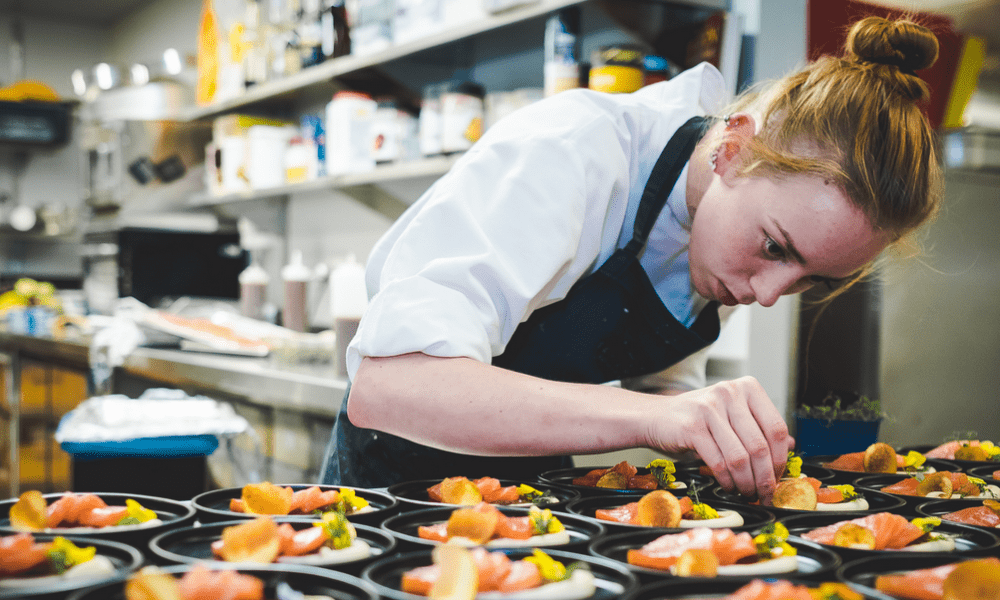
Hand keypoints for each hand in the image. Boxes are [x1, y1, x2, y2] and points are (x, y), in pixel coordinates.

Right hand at [649, 376, 793, 504]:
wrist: (655, 417)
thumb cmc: (699, 420)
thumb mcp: (732, 417)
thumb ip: (759, 428)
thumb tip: (792, 446)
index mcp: (747, 388)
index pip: (777, 428)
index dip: (781, 459)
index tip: (778, 478)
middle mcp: (730, 393)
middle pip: (760, 445)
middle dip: (765, 477)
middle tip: (765, 493)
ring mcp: (710, 408)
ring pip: (740, 456)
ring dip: (747, 482)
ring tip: (747, 492)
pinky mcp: (692, 426)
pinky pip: (719, 461)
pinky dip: (727, 480)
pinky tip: (729, 486)